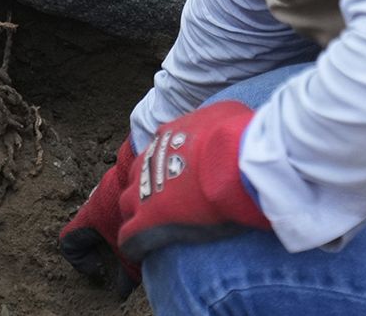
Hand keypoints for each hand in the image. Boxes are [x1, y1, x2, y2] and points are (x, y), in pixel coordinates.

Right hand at [58, 138, 141, 297]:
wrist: (161, 167)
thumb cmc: (140, 211)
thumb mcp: (133, 249)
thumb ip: (126, 272)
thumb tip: (122, 288)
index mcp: (91, 216)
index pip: (69, 240)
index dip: (78, 259)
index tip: (97, 268)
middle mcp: (99, 197)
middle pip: (93, 223)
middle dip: (106, 241)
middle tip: (123, 253)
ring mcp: (116, 181)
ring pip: (114, 206)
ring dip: (124, 222)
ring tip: (143, 233)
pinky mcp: (136, 171)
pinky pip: (132, 191)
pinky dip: (139, 205)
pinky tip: (156, 214)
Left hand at [117, 101, 270, 261]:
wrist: (235, 161)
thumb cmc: (237, 137)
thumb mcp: (229, 113)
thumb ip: (218, 120)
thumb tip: (225, 123)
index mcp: (168, 135)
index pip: (157, 149)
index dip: (166, 163)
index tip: (177, 173)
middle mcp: (151, 159)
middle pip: (136, 174)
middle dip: (145, 185)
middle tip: (162, 198)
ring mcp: (145, 190)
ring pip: (128, 203)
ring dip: (137, 212)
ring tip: (150, 225)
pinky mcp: (147, 221)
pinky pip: (129, 236)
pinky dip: (134, 243)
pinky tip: (142, 251)